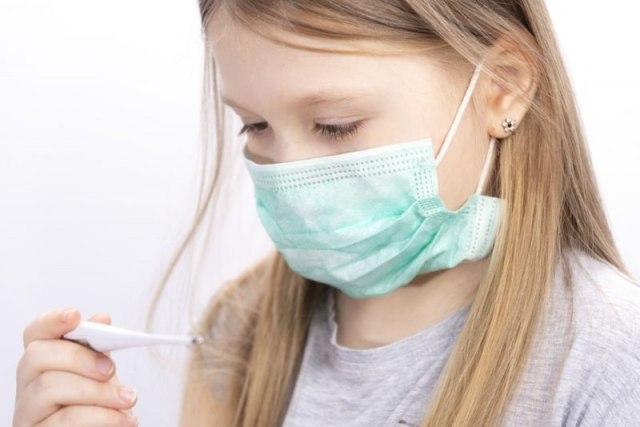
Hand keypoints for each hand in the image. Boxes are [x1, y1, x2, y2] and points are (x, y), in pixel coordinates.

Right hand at [13, 308, 138, 425]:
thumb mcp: (100, 376)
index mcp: (44, 363)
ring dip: (98, 391)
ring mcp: (27, 412)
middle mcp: (27, 385)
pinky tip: (123, 420)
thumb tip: (101, 318)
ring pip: (50, 388)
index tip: (76, 315)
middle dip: (80, 358)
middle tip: (111, 369)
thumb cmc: (98, 406)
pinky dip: (101, 417)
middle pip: (38, 356)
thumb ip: (98, 350)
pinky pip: (64, 421)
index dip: (52, 321)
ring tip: (129, 399)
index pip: (35, 333)